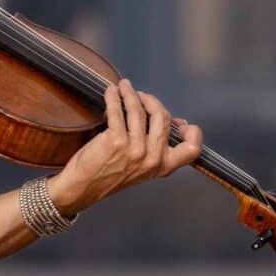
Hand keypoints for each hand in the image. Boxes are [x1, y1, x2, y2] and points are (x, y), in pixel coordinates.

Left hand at [56, 77, 203, 211]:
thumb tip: (178, 122)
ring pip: (139, 109)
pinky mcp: (115, 140)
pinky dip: (114, 96)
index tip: (179, 122)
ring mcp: (134, 149)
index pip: (192, 149)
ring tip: (123, 87)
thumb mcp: (143, 167)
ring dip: (130, 93)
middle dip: (151, 101)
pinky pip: (118, 109)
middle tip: (140, 96)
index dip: (192, 132)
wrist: (83, 188)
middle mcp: (152, 158)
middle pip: (162, 117)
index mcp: (163, 166)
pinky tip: (111, 92)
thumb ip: (158, 146)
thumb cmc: (111, 174)